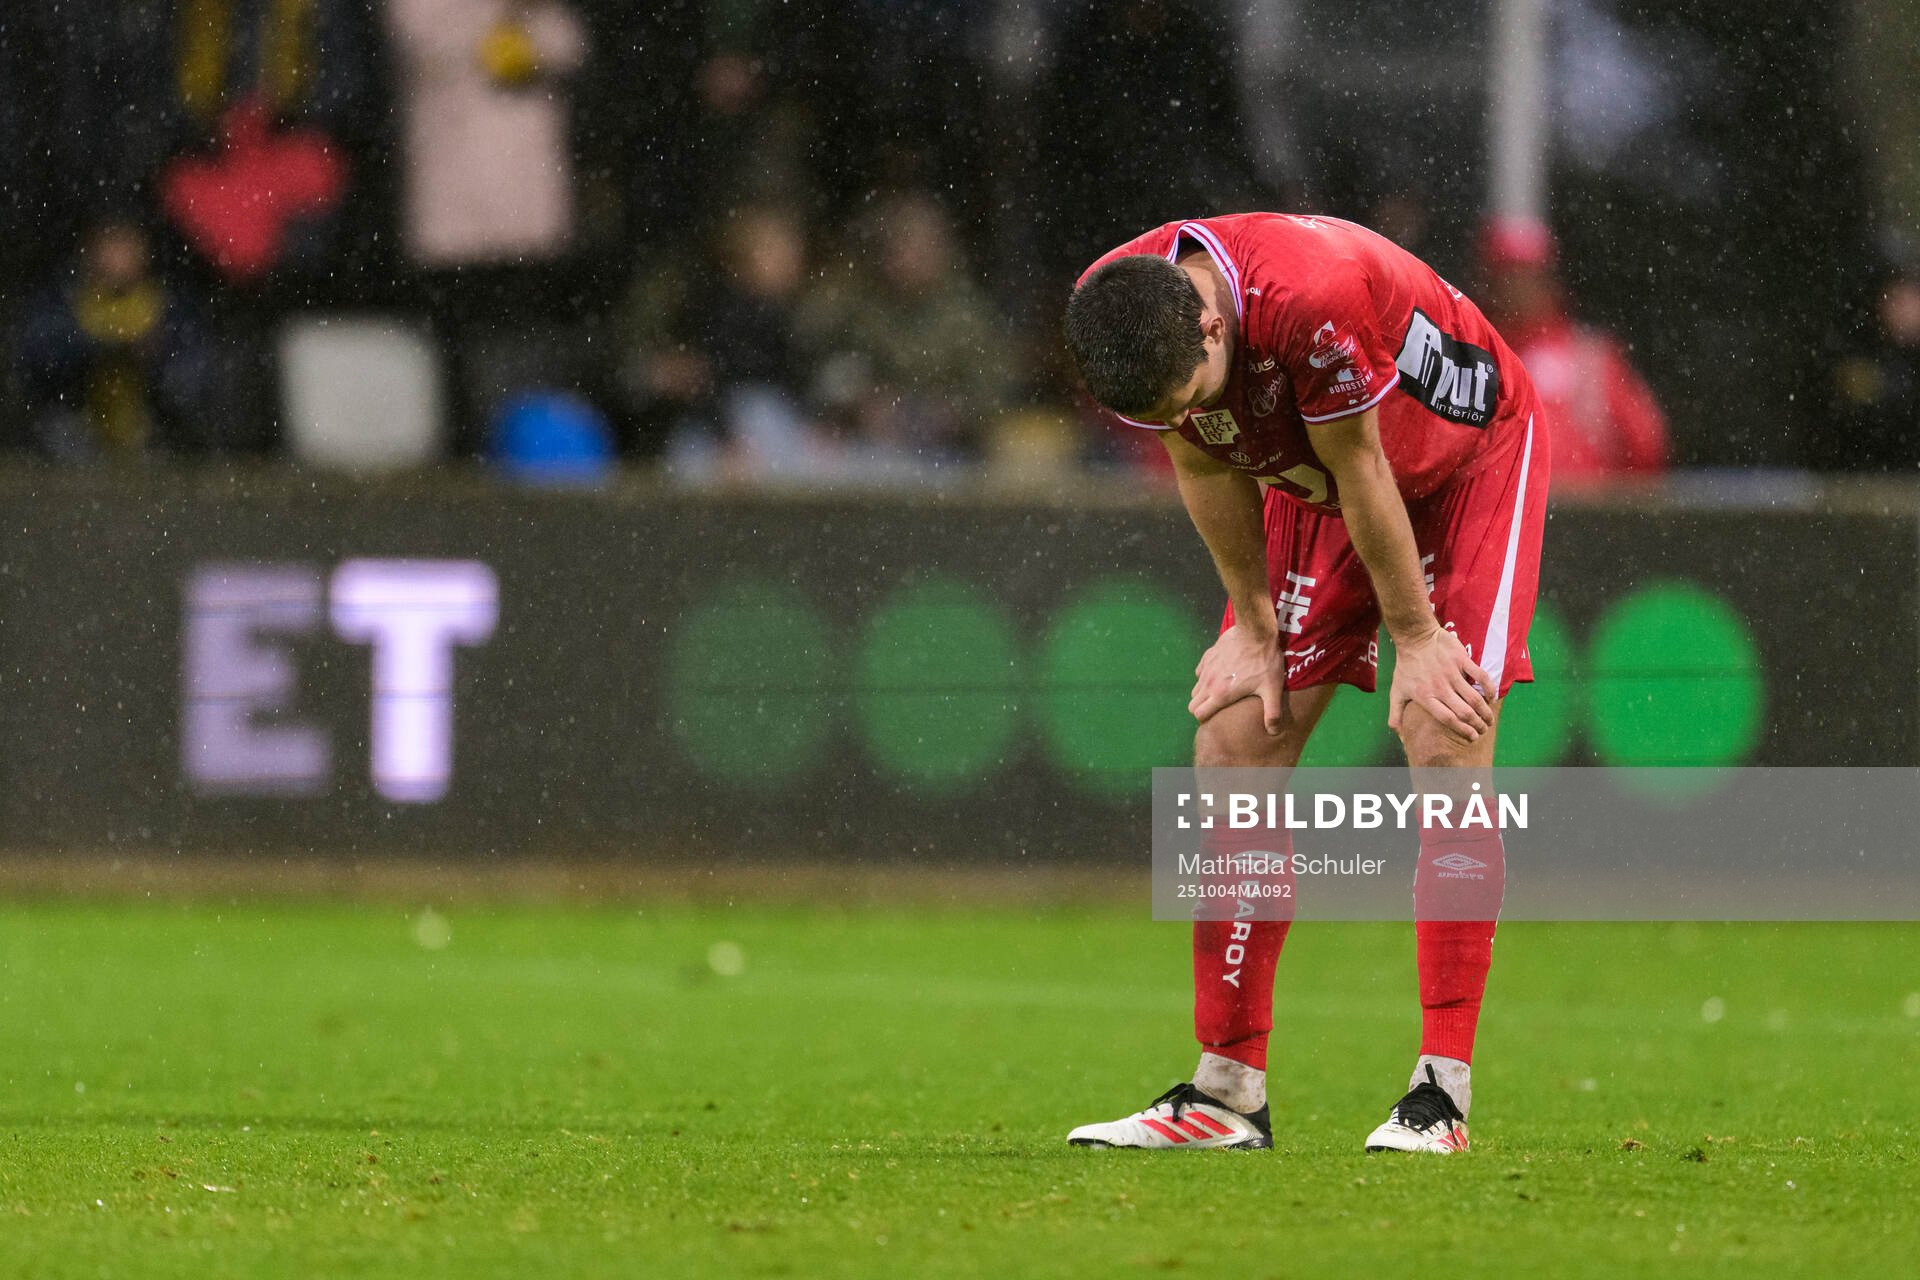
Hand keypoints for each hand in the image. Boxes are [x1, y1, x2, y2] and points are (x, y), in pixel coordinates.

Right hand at [1189, 623, 1286, 733]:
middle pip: (1192, 704)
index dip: (1205, 719)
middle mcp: (1208, 683)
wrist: (1256, 631)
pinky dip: (1205, 677)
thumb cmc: (1265, 662)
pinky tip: (1220, 674)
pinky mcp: (1208, 655)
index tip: (1216, 718)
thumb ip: (1272, 713)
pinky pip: (1199, 672)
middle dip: (1201, 708)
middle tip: (1217, 707)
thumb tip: (1273, 732)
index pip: (1199, 714)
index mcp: (1221, 694)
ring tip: (1220, 692)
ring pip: (1195, 688)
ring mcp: (1206, 668)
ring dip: (1204, 693)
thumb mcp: (1272, 689)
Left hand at [1387, 624, 1494, 740]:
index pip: (1448, 719)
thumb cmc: (1406, 667)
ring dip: (1485, 711)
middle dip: (1477, 725)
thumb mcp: (1396, 692)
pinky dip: (1489, 688)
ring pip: (1474, 698)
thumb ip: (1396, 715)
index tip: (1472, 737)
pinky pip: (1480, 676)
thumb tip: (1400, 738)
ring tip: (1489, 719)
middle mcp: (1440, 688)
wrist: (1415, 638)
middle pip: (1464, 712)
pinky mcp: (1461, 660)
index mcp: (1425, 698)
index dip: (1463, 730)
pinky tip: (1492, 697)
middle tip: (1484, 730)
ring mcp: (1451, 674)